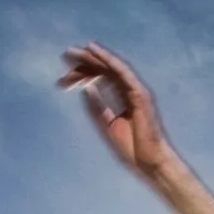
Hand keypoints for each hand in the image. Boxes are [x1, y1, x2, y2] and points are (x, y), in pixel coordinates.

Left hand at [59, 43, 172, 176]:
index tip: (64, 78)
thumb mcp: (107, 125)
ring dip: (93, 57)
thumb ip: (97, 107)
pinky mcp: (139, 93)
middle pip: (104, 71)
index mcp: (122, 100)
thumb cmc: (133, 149)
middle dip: (85, 63)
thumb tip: (85, 88)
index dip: (83, 76)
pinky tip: (94, 51)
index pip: (101, 81)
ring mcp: (135, 91)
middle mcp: (129, 92)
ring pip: (111, 68)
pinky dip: (109, 60)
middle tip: (65, 56)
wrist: (149, 162)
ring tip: (76, 51)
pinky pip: (122, 72)